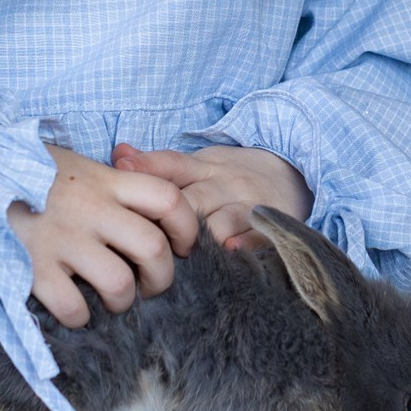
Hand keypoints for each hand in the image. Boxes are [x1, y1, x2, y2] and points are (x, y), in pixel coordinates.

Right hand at [6, 147, 200, 327]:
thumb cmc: (30, 173)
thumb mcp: (77, 163)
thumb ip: (113, 181)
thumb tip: (152, 201)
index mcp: (105, 180)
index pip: (168, 199)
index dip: (187, 227)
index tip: (182, 245)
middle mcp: (89, 208)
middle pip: (152, 248)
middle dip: (161, 277)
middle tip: (150, 284)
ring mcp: (62, 239)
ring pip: (119, 283)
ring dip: (123, 301)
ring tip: (113, 300)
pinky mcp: (34, 267)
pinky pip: (73, 307)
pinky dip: (80, 316)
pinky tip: (75, 307)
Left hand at [111, 143, 309, 249]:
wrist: (293, 174)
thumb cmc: (232, 177)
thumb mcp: (200, 163)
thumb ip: (160, 166)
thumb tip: (117, 154)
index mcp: (206, 167)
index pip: (173, 164)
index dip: (147, 166)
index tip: (121, 171)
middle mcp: (227, 184)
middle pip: (192, 200)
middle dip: (166, 220)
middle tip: (138, 238)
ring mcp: (250, 205)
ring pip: (221, 220)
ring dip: (201, 237)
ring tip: (179, 255)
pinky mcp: (274, 224)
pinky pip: (259, 236)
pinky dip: (245, 243)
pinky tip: (230, 250)